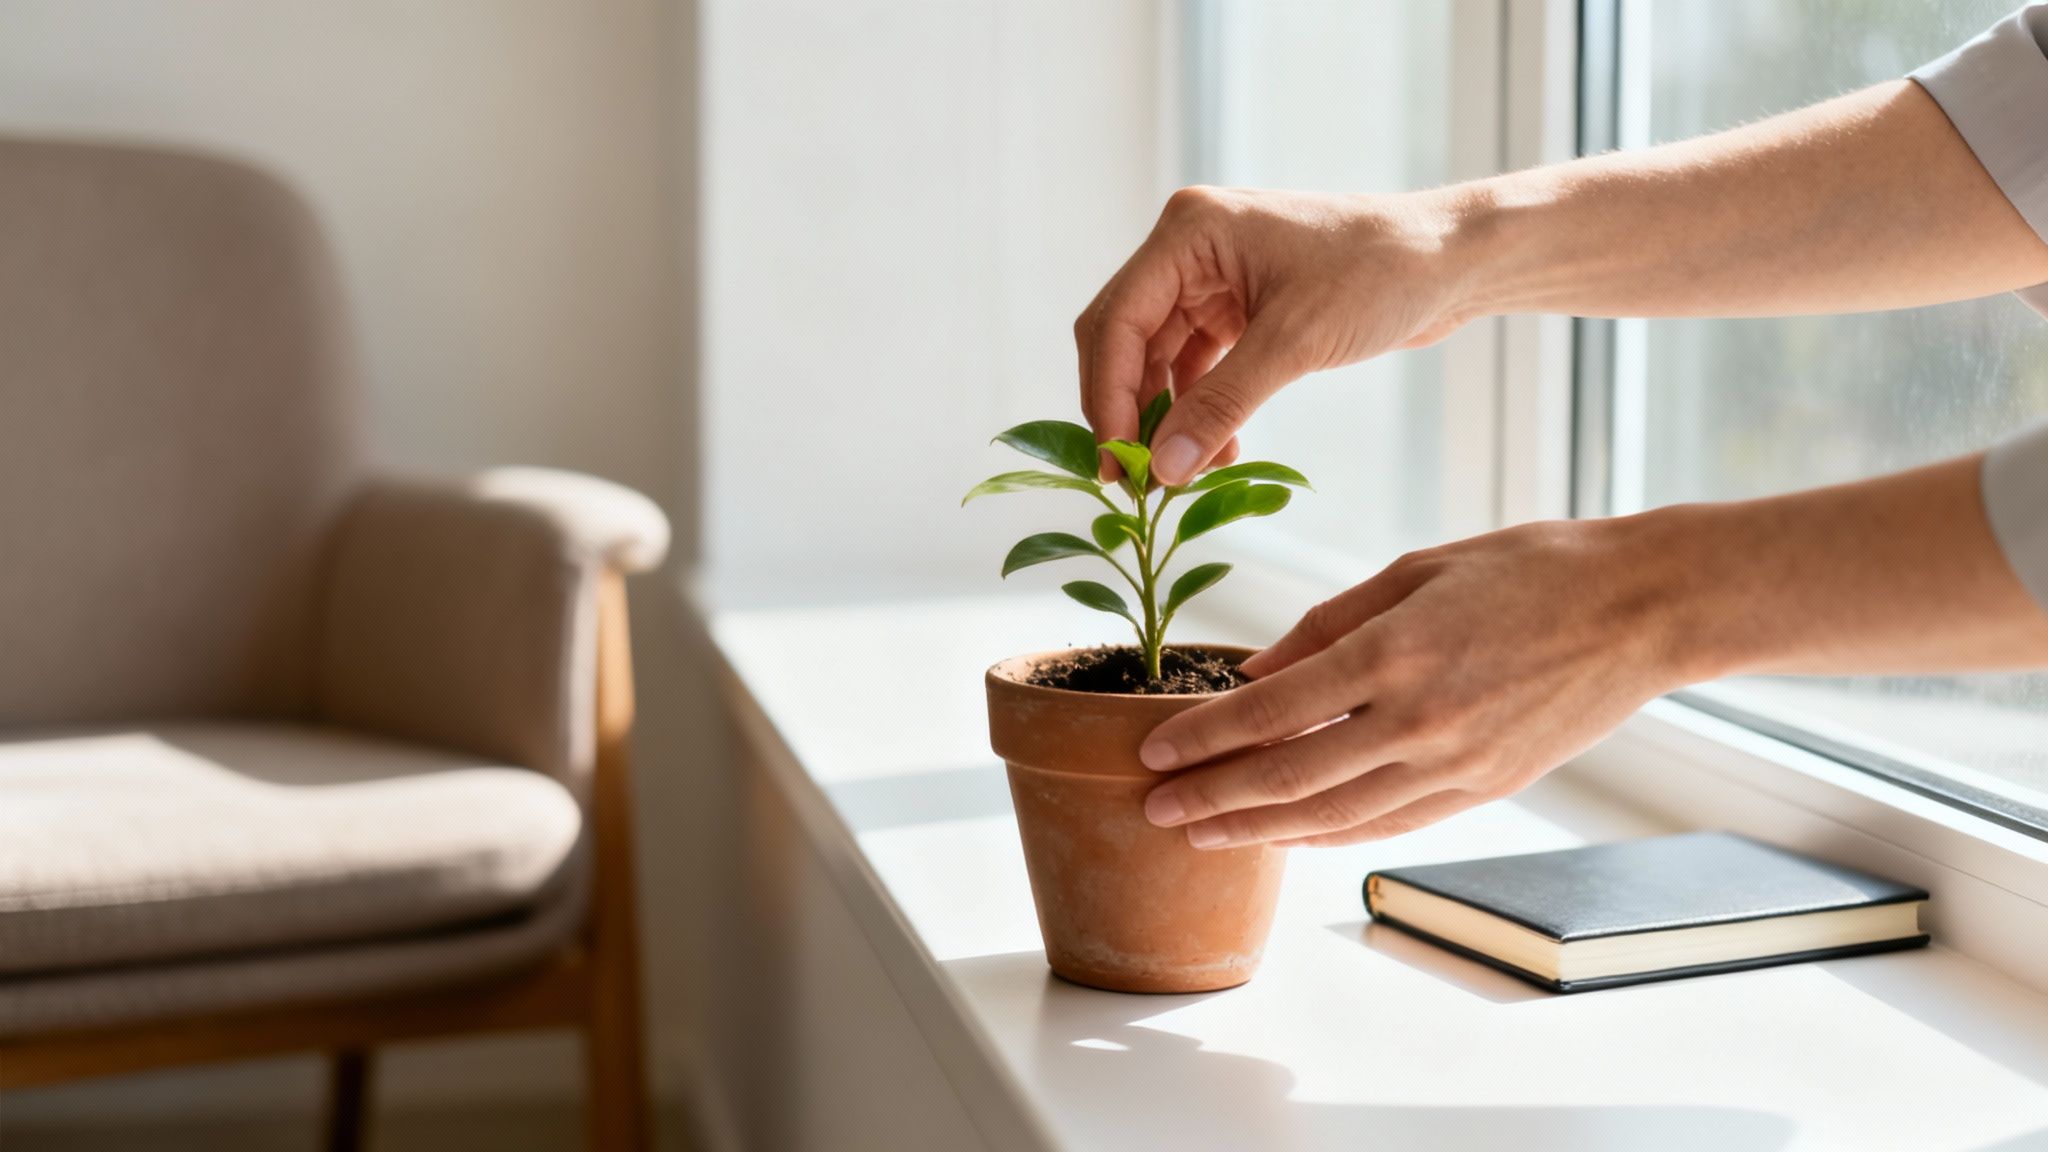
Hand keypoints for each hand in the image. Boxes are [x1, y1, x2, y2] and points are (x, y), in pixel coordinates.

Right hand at [1074, 186, 1469, 484]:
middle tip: (1130, 479)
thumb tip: (1163, 469)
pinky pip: (1194, 366)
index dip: (1107, 395)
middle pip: (1124, 339)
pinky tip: (1214, 452)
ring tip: (1178, 475)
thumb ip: (1222, 405)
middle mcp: (1190, 249)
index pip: (1117, 319)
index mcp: (1190, 231)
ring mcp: (1212, 278)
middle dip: (1126, 409)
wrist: (1450, 262)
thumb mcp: (1296, 342)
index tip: (1116, 463)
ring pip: (1155, 359)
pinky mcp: (1238, 308)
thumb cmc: (1381, 273)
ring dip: (1163, 416)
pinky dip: (1197, 409)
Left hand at [1138, 517, 1692, 847]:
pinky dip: (1328, 835)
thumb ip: (1328, 623)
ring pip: (1334, 817)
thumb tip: (1252, 673)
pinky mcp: (1485, 788)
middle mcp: (1419, 720)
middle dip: (1212, 799)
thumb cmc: (1529, 568)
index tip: (1151, 754)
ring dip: (1259, 831)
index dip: (1204, 739)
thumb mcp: (1416, 568)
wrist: (1642, 607)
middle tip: (1154, 811)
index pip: (1272, 712)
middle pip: (1290, 779)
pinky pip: (1388, 825)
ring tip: (1202, 836)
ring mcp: (1455, 764)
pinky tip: (1286, 835)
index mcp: (1395, 652)